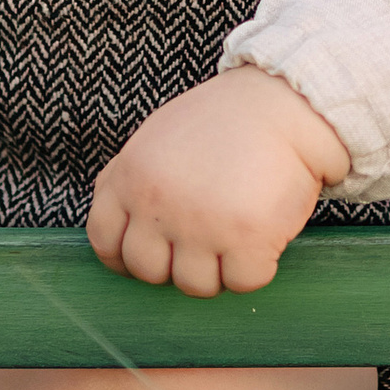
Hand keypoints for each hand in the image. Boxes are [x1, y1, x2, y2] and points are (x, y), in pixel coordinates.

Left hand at [85, 65, 350, 296]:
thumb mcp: (156, 138)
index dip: (125, 257)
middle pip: (148, 271)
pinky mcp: (246, 238)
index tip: (153, 255)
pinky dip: (257, 267)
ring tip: (235, 233)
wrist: (285, 104)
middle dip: (175, 264)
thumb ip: (130, 180)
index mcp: (131, 177)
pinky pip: (243, 282)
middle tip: (203, 240)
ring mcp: (200, 224)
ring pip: (195, 285)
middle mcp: (157, 204)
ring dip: (218, 269)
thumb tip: (117, 228)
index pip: (104, 240)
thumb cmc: (223, 122)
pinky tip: (263, 235)